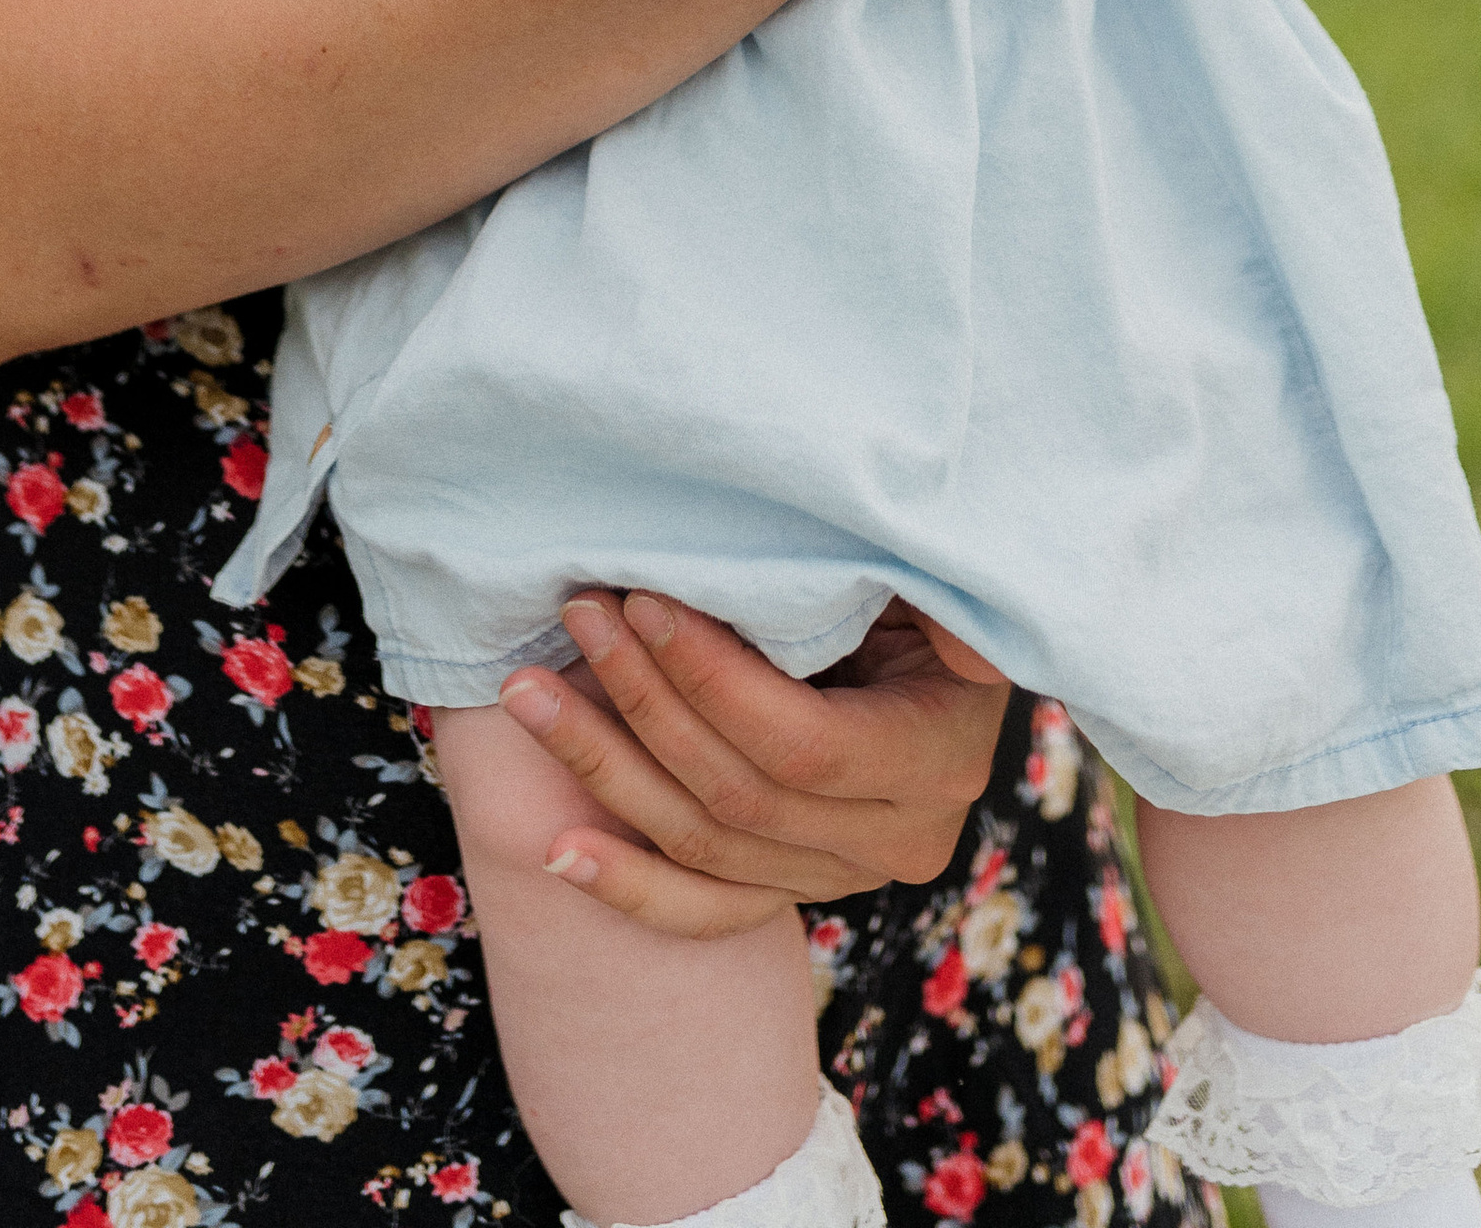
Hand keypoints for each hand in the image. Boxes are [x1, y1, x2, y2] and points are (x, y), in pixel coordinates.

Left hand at [494, 591, 1010, 937]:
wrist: (920, 643)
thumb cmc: (913, 579)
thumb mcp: (926, 571)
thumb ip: (927, 594)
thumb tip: (952, 634)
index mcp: (938, 761)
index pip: (802, 743)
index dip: (713, 679)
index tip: (642, 600)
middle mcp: (898, 840)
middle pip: (741, 795)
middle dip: (645, 701)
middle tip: (578, 616)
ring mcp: (841, 874)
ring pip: (706, 846)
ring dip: (606, 768)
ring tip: (528, 692)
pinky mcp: (792, 884)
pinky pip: (706, 907)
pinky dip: (629, 883)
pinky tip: (556, 851)